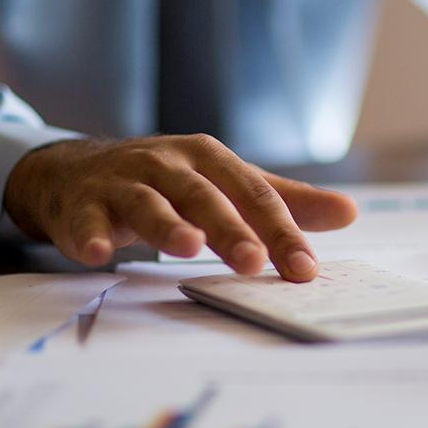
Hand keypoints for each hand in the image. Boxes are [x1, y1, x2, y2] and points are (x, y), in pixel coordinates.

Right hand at [4, 135, 356, 278]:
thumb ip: (283, 200)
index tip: (304, 269)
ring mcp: (122, 181)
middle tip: (254, 263)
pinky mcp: (82, 204)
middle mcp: (167, 163)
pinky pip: (85, 220)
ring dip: (167, 225)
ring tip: (188, 248)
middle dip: (230, 229)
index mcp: (209, 158)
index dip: (280, 231)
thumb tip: (349, 211)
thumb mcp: (225, 183)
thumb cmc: (166, 181)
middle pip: (204, 195)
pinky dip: (91, 235)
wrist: (78, 170)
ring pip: (148, 202)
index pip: (253, 194)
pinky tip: (98, 255)